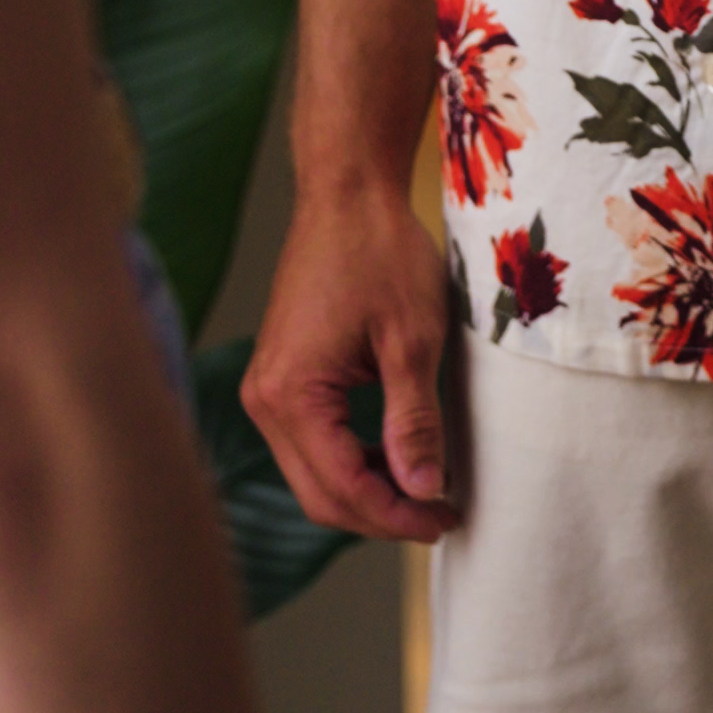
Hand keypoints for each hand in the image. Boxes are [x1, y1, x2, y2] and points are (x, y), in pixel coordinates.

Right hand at [242, 181, 457, 543]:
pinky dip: (351, 460)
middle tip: (441, 514)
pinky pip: (310, 443)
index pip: (342, 487)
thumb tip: (423, 490)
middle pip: (319, 494)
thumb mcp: (412, 340)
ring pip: (312, 474)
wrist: (348, 194)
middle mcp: (265, 400)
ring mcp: (267, 388)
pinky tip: (394, 456)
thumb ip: (413, 422)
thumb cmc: (381, 253)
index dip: (398, 516)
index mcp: (291, 394)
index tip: (447, 518)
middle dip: (381, 514)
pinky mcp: (280, 376)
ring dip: (366, 491)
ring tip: (425, 489)